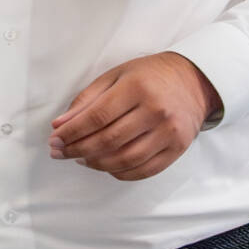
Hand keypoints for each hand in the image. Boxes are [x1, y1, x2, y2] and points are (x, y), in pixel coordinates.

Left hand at [48, 52, 220, 180]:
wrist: (194, 80)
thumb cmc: (148, 76)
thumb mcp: (115, 76)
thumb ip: (86, 100)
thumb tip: (59, 125)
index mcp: (137, 88)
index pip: (97, 117)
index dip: (72, 132)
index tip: (55, 140)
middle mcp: (156, 111)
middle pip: (109, 140)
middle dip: (78, 150)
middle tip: (60, 153)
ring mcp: (170, 132)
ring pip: (125, 159)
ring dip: (97, 164)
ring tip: (80, 159)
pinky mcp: (178, 148)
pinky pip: (145, 169)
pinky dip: (121, 172)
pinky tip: (105, 166)